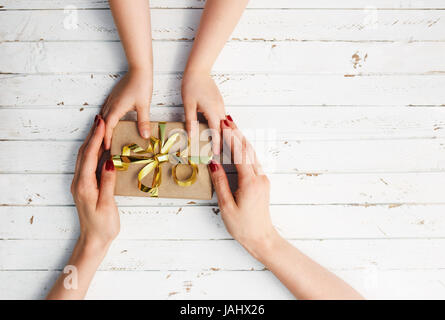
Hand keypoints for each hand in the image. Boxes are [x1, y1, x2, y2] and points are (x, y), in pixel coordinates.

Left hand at [71, 114, 118, 249]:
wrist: (93, 241)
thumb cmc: (103, 226)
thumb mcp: (107, 205)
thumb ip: (108, 182)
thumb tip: (109, 162)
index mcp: (85, 185)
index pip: (90, 155)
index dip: (96, 138)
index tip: (102, 123)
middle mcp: (79, 182)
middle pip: (84, 152)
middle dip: (92, 134)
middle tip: (101, 118)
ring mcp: (81, 184)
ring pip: (84, 157)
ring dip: (91, 141)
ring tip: (101, 127)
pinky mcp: (85, 186)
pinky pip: (87, 164)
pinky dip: (92, 151)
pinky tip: (100, 147)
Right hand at [101, 69, 152, 149]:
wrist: (139, 69)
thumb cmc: (141, 85)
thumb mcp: (144, 105)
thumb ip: (143, 122)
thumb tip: (145, 136)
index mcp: (116, 108)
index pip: (108, 127)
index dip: (107, 138)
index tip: (106, 148)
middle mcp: (111, 104)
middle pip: (103, 123)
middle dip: (102, 135)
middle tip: (103, 147)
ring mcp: (111, 99)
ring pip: (103, 116)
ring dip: (103, 126)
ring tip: (104, 137)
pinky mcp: (114, 96)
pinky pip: (106, 109)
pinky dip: (105, 118)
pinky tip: (109, 121)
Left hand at [182, 71, 225, 154]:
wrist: (198, 70)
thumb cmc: (192, 85)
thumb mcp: (188, 105)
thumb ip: (191, 122)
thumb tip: (191, 135)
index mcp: (213, 111)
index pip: (217, 131)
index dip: (217, 143)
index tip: (216, 153)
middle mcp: (220, 109)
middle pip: (224, 129)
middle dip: (224, 141)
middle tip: (222, 151)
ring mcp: (221, 105)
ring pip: (224, 123)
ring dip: (223, 133)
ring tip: (221, 144)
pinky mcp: (220, 101)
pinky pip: (223, 116)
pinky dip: (222, 125)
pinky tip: (218, 129)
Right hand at [208, 116, 277, 257]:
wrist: (262, 238)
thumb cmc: (243, 226)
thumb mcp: (226, 206)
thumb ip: (220, 183)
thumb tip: (213, 164)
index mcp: (250, 182)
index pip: (239, 154)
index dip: (231, 138)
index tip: (223, 124)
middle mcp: (259, 178)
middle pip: (248, 149)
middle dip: (237, 133)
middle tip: (227, 118)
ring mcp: (263, 180)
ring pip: (252, 154)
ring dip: (242, 139)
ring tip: (232, 126)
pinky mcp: (262, 183)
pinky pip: (253, 162)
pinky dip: (245, 150)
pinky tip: (240, 145)